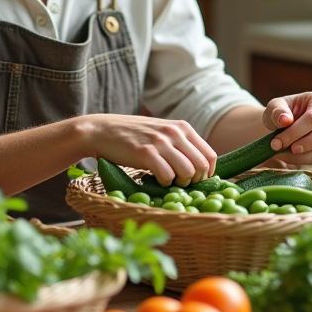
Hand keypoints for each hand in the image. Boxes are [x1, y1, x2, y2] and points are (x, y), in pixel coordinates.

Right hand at [82, 114, 217, 186]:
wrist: (102, 130)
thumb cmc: (133, 135)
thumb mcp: (161, 132)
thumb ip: (180, 143)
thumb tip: (199, 167)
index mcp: (182, 127)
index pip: (209, 155)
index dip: (207, 173)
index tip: (197, 181)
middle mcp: (175, 133)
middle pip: (202, 166)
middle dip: (195, 181)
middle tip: (181, 184)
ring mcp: (161, 142)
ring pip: (188, 172)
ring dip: (180, 183)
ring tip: (168, 182)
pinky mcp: (146, 153)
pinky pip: (168, 176)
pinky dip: (164, 183)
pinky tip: (155, 180)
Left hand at [262, 92, 311, 166]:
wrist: (282, 126)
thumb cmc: (280, 113)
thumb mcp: (274, 107)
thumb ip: (277, 111)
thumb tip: (285, 120)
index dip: (296, 131)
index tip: (277, 141)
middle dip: (303, 144)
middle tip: (281, 149)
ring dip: (302, 155)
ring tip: (282, 153)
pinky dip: (303, 160)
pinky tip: (289, 157)